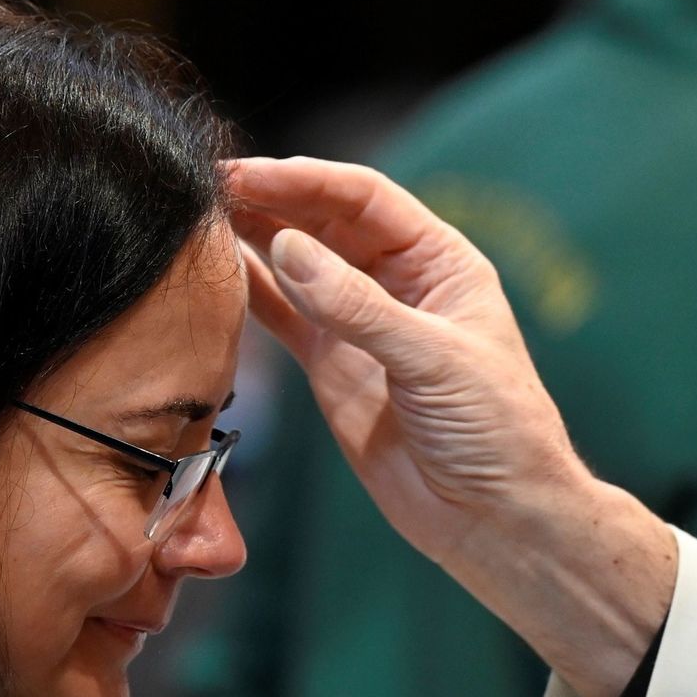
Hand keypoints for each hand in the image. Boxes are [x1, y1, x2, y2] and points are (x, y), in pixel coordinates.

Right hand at [227, 156, 674, 696]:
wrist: (496, 521)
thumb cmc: (498, 432)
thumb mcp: (433, 360)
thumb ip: (356, 307)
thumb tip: (284, 248)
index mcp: (439, 261)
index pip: (363, 198)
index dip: (304, 181)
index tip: (248, 175)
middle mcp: (396, 282)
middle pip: (322, 221)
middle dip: (270, 200)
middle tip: (209, 186)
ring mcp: (359, 324)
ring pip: (296, 263)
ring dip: (252, 238)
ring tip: (199, 217)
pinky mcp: (331, 366)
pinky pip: (282, 316)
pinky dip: (249, 293)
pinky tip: (215, 271)